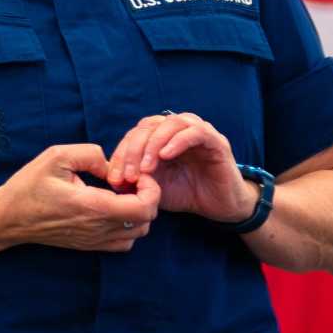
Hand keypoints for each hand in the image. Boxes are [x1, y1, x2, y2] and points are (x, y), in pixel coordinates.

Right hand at [0, 143, 160, 251]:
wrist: (9, 217)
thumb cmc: (30, 186)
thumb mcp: (56, 156)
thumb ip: (90, 154)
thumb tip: (112, 165)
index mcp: (94, 206)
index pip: (145, 208)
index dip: (151, 190)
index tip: (136, 175)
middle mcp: (98, 228)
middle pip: (146, 221)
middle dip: (146, 198)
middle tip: (130, 181)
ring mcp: (95, 241)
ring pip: (138, 233)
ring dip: (138, 212)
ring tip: (121, 194)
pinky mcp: (90, 246)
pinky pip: (123, 242)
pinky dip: (127, 227)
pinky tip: (112, 210)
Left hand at [107, 112, 256, 222]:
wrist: (220, 207)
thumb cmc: (185, 192)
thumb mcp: (154, 187)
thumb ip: (136, 179)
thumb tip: (113, 179)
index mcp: (159, 134)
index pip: (134, 134)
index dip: (121, 154)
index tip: (114, 178)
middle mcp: (176, 127)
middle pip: (147, 127)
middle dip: (133, 151)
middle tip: (128, 175)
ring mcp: (196, 130)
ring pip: (168, 124)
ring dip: (152, 145)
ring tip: (145, 168)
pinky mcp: (215, 140)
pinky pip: (194, 132)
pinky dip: (176, 141)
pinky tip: (165, 156)